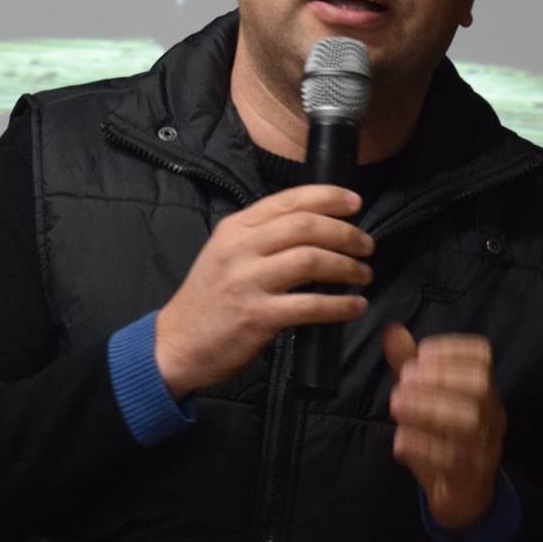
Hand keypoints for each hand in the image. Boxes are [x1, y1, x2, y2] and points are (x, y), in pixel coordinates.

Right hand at [154, 184, 372, 397]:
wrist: (176, 343)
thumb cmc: (208, 300)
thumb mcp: (225, 254)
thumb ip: (261, 238)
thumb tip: (315, 229)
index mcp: (234, 228)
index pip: (288, 201)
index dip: (328, 197)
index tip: (355, 203)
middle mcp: (240, 249)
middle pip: (305, 226)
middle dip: (345, 233)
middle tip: (366, 245)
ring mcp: (247, 282)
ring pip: (311, 260)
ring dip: (347, 266)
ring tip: (363, 274)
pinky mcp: (257, 316)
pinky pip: (310, 305)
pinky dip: (340, 305)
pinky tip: (355, 307)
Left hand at [383, 325, 504, 531]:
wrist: (464, 498)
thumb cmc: (444, 438)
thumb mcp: (428, 398)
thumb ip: (411, 365)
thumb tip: (391, 330)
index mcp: (483, 390)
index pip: (482, 357)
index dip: (452, 349)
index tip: (421, 352)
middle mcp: (491, 415)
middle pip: (479, 387)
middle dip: (439, 379)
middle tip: (403, 382)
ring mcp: (485, 447)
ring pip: (469, 423)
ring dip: (429, 410)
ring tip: (396, 405)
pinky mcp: (470, 477)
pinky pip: (454, 461)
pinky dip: (425, 447)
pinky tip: (400, 441)